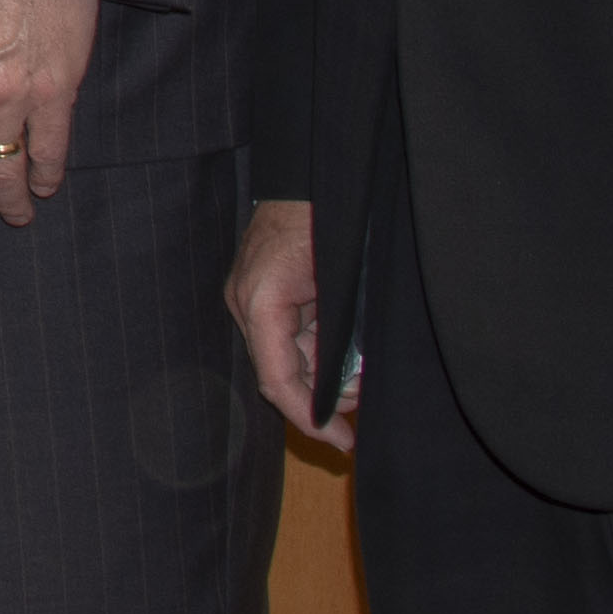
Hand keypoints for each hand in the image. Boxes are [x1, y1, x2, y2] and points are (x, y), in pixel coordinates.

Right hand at [226, 199, 352, 449]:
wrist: (318, 171)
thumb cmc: (330, 219)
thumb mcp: (341, 285)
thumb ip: (336, 339)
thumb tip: (347, 388)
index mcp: (260, 303)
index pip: (277, 381)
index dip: (308, 418)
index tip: (341, 442)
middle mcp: (247, 305)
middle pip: (283, 374)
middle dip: (324, 397)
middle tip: (365, 407)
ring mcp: (251, 298)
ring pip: (289, 357)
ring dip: (325, 375)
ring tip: (364, 380)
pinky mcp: (263, 292)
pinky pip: (289, 336)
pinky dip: (319, 353)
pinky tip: (348, 360)